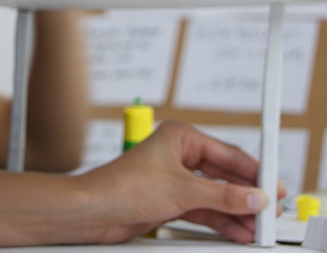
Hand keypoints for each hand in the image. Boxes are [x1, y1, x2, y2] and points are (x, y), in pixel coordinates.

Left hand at [77, 120, 284, 243]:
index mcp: (179, 137)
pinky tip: (237, 230)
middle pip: (224, 176)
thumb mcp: (182, 190)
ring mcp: (174, 179)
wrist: (94, 210)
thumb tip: (255, 198)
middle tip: (270, 212)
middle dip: (246, 195)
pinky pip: (202, 208)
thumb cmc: (124, 186)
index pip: (228, 153)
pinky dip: (219, 219)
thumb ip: (223, 195)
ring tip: (258, 228)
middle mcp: (178, 155)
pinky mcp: (168, 199)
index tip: (274, 187)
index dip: (254, 172)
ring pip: (215, 194)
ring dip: (235, 211)